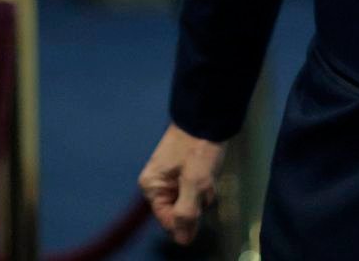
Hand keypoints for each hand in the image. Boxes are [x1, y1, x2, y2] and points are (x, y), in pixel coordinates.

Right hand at [139, 123, 224, 244]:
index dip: (188, 220)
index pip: (169, 222)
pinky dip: (203, 184)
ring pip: (189, 200)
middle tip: (202, 183)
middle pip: (179, 211)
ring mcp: (168, 177)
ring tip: (206, 174)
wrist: (205, 117)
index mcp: (151, 187)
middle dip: (196, 202)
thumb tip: (182, 241)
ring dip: (202, 192)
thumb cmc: (197, 149)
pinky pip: (193, 189)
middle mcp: (155, 184)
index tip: (200, 202)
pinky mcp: (180, 171)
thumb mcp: (194, 183)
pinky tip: (207, 171)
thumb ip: (186, 213)